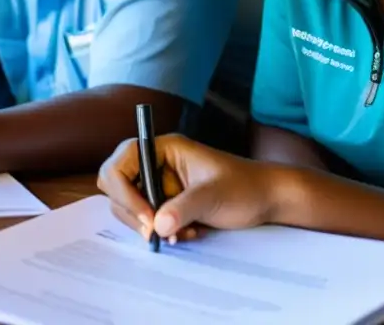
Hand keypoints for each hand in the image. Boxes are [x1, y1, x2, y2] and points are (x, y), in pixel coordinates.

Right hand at [97, 133, 281, 242]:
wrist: (266, 200)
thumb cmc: (244, 186)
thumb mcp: (214, 195)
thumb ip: (183, 207)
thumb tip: (156, 225)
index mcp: (164, 148)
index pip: (121, 161)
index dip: (124, 189)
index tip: (147, 215)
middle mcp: (156, 164)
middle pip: (117, 185)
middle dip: (133, 211)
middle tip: (154, 231)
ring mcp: (160, 184)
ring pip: (129, 206)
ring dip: (148, 225)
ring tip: (177, 234)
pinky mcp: (166, 204)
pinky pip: (147, 220)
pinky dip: (160, 231)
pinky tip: (185, 234)